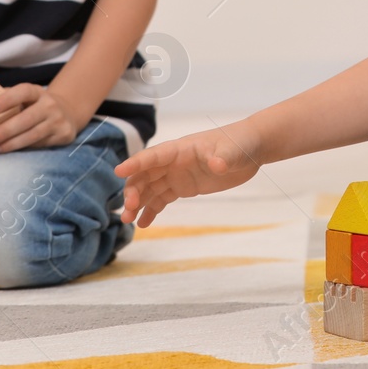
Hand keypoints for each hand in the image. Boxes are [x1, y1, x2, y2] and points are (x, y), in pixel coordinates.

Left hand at [0, 84, 88, 153]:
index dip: (8, 99)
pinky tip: (8, 151)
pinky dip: (22, 149)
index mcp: (37, 92)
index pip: (23, 91)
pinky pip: (39, 144)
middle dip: (6, 130)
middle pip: (27, 118)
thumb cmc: (35, 106)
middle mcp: (50, 105)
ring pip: (33, 135)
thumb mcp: (26, 98)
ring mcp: (57, 121)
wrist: (67, 114)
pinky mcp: (62, 135)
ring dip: (11, 144)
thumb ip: (7, 100)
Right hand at [113, 122, 263, 227]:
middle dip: (133, 190)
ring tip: (126, 221)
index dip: (136, 163)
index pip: (153, 155)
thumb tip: (218, 164)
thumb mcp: (233, 151)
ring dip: (136, 203)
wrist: (249, 149)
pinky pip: (162, 198)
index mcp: (181, 148)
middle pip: (145, 175)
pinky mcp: (183, 186)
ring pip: (149, 188)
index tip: (118, 171)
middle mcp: (173, 161)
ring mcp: (177, 174)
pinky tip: (143, 224)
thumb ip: (223, 158)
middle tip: (128, 209)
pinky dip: (151, 210)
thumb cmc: (239, 144)